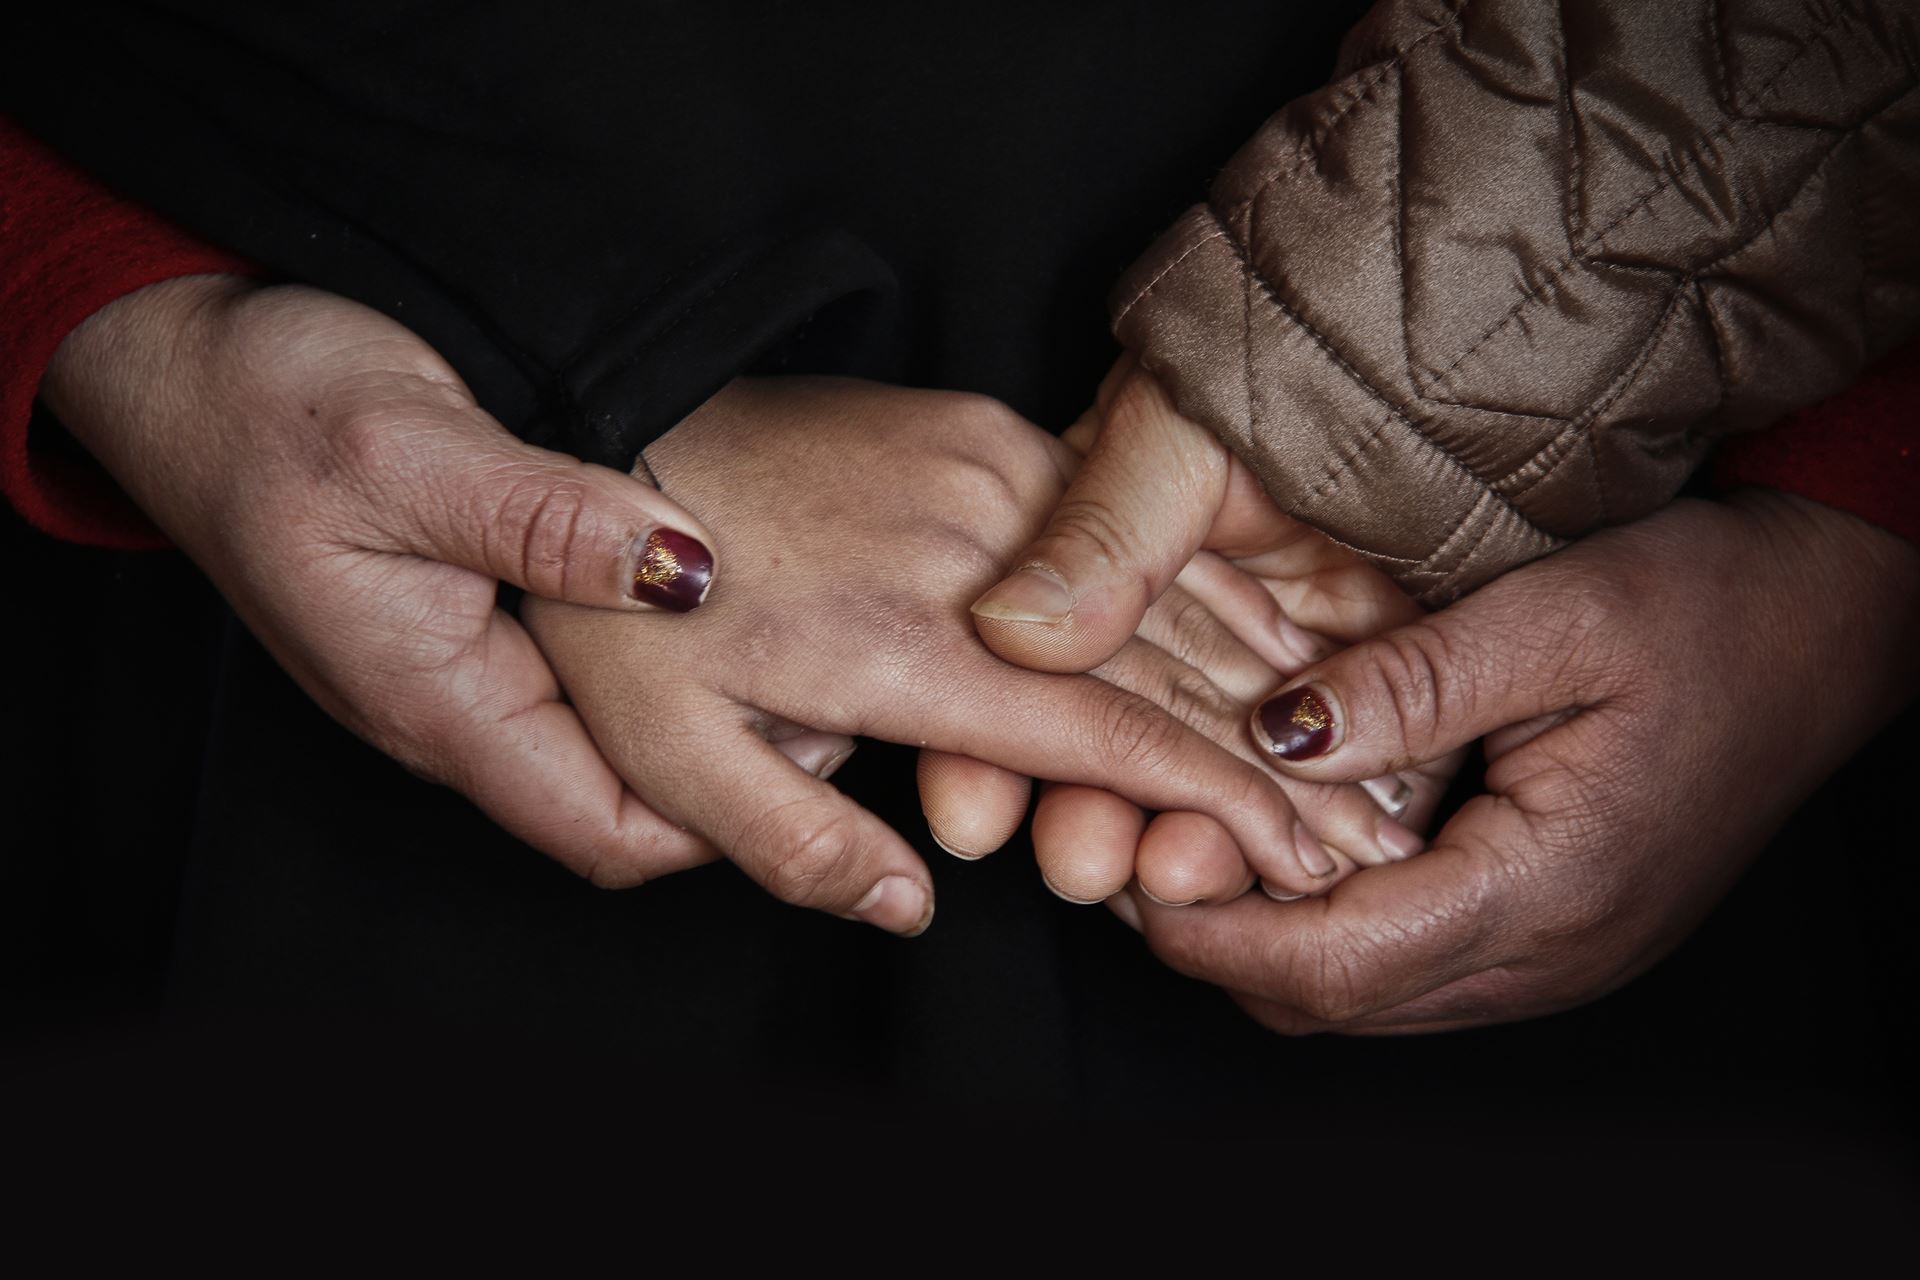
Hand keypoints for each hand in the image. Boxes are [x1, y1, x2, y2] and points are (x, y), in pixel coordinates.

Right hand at [38, 277, 811, 876]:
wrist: (182, 362)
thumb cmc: (268, 407)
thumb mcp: (413, 449)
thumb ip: (547, 519)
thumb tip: (688, 570)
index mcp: (441, 702)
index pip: (608, 833)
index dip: (726, 820)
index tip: (825, 751)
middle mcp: (459, 708)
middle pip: (624, 801)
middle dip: (737, 776)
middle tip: (841, 696)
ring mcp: (466, 666)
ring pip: (612, 738)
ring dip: (707, 714)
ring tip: (804, 647)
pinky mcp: (473, 614)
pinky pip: (585, 673)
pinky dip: (663, 653)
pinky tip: (715, 594)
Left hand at [522, 377, 1345, 933]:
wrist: (605, 419)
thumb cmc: (631, 613)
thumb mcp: (670, 757)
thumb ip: (800, 843)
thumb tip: (917, 908)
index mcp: (906, 649)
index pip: (1104, 739)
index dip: (1215, 804)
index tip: (1303, 856)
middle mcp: (972, 558)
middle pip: (1162, 667)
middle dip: (1275, 757)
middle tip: (1368, 823)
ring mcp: (985, 477)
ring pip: (1160, 589)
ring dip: (1265, 671)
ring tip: (1354, 736)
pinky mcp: (981, 430)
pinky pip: (1123, 523)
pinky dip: (1203, 584)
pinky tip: (1268, 623)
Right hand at [948, 358, 1461, 904]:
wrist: (1434, 349)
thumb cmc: (1282, 353)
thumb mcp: (1173, 434)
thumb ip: (1102, 533)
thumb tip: (1013, 630)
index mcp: (1099, 561)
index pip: (1026, 674)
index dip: (990, 750)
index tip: (974, 819)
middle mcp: (1173, 620)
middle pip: (1114, 746)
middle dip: (1093, 819)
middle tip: (1087, 871)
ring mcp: (1268, 656)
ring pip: (1217, 775)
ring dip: (1190, 837)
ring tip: (1185, 877)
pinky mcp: (1360, 676)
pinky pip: (1331, 766)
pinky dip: (1309, 815)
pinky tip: (1286, 864)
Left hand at [1118, 492, 1919, 1031]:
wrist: (1831, 626)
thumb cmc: (1714, 611)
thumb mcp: (1556, 618)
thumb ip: (1413, 685)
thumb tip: (1273, 735)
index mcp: (1549, 889)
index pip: (1336, 968)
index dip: (1212, 934)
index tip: (1129, 867)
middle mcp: (1547, 954)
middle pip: (1333, 1001)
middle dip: (1219, 940)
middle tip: (1140, 838)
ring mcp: (1552, 954)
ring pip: (1364, 991)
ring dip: (1268, 932)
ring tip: (1196, 828)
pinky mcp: (1549, 928)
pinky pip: (1408, 958)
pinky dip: (1330, 915)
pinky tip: (1293, 832)